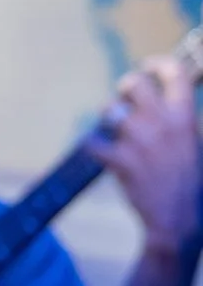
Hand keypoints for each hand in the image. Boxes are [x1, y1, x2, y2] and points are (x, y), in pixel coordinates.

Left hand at [97, 52, 200, 257]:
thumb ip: (188, 122)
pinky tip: (103, 152)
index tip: (151, 67)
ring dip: (112, 117)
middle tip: (128, 96)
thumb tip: (179, 104)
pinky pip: (92, 140)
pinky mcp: (119, 158)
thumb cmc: (193, 185)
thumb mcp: (199, 146)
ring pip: (110, 110)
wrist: (179, 222)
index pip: (174, 73)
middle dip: (127, 86)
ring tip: (120, 132)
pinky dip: (95, 146)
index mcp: (185, 119)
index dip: (159, 64)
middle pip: (133, 83)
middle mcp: (161, 123)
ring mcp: (138, 140)